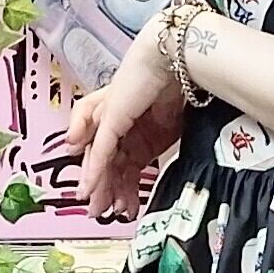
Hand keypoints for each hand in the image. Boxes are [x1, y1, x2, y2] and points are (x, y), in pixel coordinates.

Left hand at [66, 19, 185, 222]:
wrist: (181, 60)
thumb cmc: (182, 87)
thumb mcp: (171, 128)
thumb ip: (155, 149)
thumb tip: (144, 173)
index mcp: (134, 124)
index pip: (121, 158)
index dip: (121, 185)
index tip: (125, 206)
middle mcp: (118, 121)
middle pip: (105, 161)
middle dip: (104, 190)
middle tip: (101, 212)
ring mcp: (111, 117)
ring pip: (99, 158)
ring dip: (99, 186)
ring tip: (100, 208)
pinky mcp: (109, 116)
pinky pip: (100, 149)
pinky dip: (95, 170)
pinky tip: (90, 188)